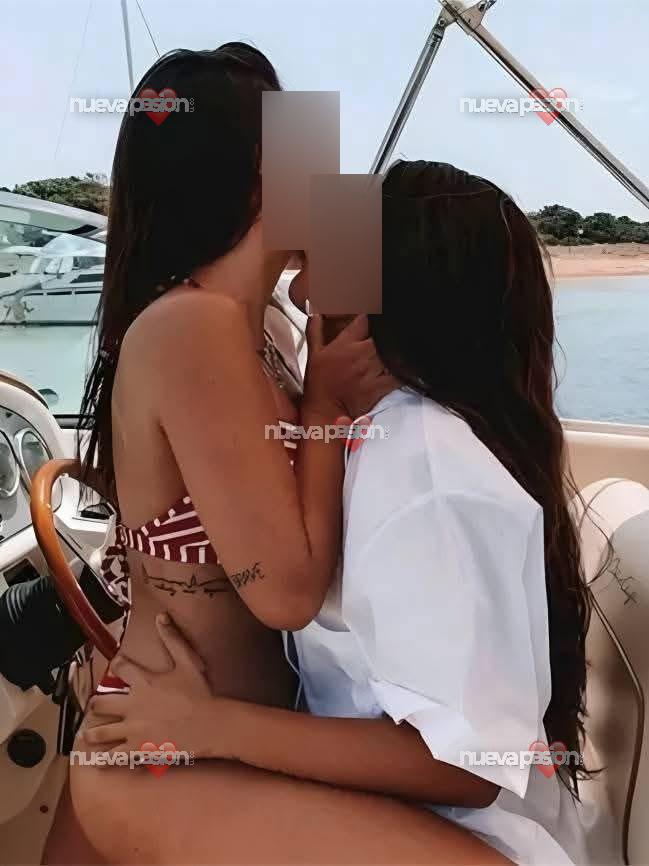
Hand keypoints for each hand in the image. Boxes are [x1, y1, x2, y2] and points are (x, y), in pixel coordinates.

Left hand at [83, 613, 212, 755]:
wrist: (209, 724)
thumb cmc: (199, 693)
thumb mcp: (187, 662)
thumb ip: (172, 639)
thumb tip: (161, 617)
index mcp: (143, 682)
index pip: (120, 668)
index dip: (116, 665)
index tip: (115, 666)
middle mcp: (132, 705)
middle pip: (100, 704)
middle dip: (95, 705)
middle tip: (94, 707)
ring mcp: (133, 730)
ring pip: (101, 733)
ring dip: (92, 734)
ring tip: (88, 736)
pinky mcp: (138, 749)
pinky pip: (115, 756)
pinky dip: (106, 759)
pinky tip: (101, 761)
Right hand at [304, 314, 397, 420]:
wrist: (325, 412)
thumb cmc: (319, 386)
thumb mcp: (313, 354)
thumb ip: (315, 330)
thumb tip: (315, 312)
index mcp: (345, 344)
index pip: (364, 319)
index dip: (372, 316)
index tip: (374, 317)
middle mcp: (360, 354)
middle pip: (383, 335)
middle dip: (386, 335)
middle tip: (387, 336)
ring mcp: (371, 370)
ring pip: (392, 352)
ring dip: (395, 351)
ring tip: (396, 349)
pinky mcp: (380, 386)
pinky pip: (398, 375)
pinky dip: (402, 371)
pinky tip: (402, 368)